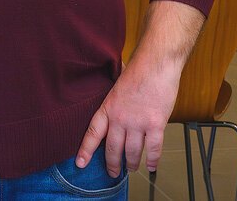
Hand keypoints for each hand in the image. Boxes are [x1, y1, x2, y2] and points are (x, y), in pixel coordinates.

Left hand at [75, 57, 179, 175]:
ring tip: (132, 169)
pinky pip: (153, 148)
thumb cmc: (138, 71)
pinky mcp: (155, 124)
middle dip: (112, 163)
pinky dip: (152, 160)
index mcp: (108, 108)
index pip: (93, 133)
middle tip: (113, 173)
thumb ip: (115, 104)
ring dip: (132, 163)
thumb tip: (115, 115)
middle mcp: (120, 118)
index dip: (86, 150)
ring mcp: (138, 123)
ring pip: (132, 152)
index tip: (81, 163)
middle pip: (113, 148)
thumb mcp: (117, 88)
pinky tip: (151, 166)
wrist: (155, 63)